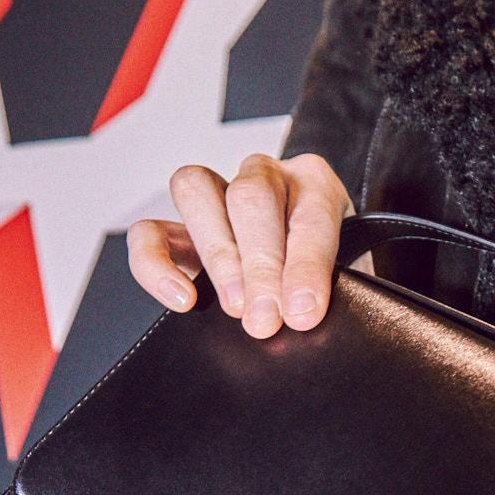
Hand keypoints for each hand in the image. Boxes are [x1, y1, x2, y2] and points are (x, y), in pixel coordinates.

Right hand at [127, 152, 353, 338]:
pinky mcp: (178, 228)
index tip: (302, 310)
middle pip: (251, 197)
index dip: (305, 264)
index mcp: (315, 183)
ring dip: (217, 254)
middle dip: (260, 264)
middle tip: (266, 317)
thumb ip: (329, 284)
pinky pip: (149, 232)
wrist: (306, 283)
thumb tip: (300, 313)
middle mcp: (264, 178)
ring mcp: (217, 197)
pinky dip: (156, 264)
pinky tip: (182, 300)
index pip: (310, 212)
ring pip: (196, 191)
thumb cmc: (330, 275)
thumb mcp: (345, 275)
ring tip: (235, 307)